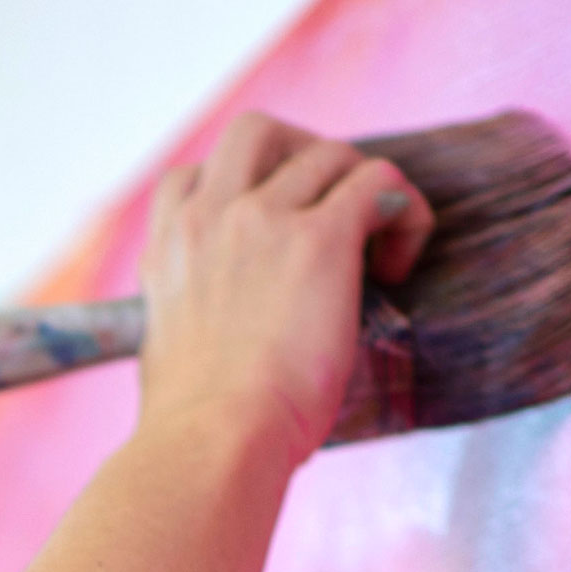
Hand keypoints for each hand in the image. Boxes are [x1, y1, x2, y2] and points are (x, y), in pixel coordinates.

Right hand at [132, 113, 431, 458]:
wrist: (215, 439)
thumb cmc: (197, 429)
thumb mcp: (168, 360)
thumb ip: (189, 328)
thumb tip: (219, 346)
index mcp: (169, 250)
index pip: (191, 178)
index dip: (240, 191)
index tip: (270, 231)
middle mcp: (210, 217)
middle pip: (258, 132)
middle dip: (304, 154)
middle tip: (332, 209)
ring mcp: (264, 219)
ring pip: (329, 152)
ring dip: (362, 186)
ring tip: (378, 245)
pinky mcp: (321, 237)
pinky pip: (380, 182)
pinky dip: (402, 210)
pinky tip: (400, 263)